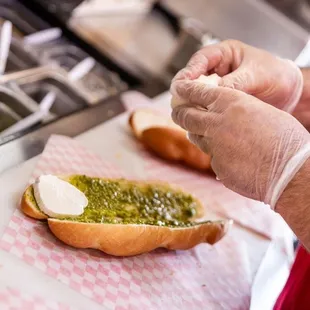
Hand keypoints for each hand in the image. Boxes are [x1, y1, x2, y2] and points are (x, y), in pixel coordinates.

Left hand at [171, 80, 309, 207]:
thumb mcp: (261, 111)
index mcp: (231, 103)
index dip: (185, 89)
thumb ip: (238, 110)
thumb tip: (225, 113)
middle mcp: (216, 123)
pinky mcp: (217, 166)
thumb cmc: (285, 138)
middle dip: (179, 112)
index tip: (178, 88)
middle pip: (186, 116)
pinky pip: (212, 157)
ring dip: (196, 133)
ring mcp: (214, 147)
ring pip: (195, 137)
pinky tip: (232, 157)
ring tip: (200, 132)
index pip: (198, 92)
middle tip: (176, 112)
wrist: (291, 171)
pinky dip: (218, 155)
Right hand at [172, 40, 302, 112]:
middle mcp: (216, 71)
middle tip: (178, 103)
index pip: (200, 60)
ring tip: (184, 114)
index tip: (181, 85)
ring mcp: (216, 88)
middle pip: (192, 78)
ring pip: (195, 95)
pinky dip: (200, 114)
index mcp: (224, 54)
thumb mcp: (256, 75)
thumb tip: (211, 93)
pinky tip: (197, 121)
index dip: (188, 72)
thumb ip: (235, 82)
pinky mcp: (218, 103)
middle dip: (184, 90)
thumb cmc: (275, 75)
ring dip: (190, 104)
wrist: (289, 93)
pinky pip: (204, 107)